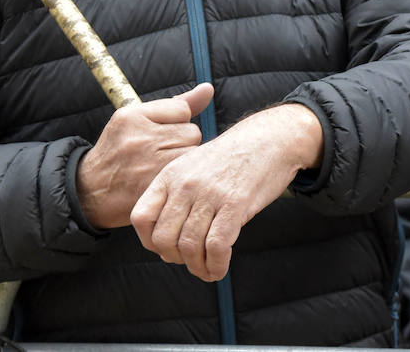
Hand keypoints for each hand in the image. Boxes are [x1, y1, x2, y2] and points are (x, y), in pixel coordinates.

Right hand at [76, 82, 214, 229]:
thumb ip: (175, 105)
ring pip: (193, 155)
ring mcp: (147, 165)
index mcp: (132, 116)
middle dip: (184, 144)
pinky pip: (185, 177)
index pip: (182, 110)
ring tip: (166, 167)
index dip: (178, 123)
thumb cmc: (120, 151)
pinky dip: (181, 180)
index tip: (163, 135)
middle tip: (164, 153)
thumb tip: (208, 88)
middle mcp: (138, 138)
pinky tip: (167, 181)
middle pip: (192, 133)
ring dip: (185, 162)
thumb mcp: (136, 120)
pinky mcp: (154, 188)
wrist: (91, 191)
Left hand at [130, 103, 322, 281]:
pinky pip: (217, 246)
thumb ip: (176, 200)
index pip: (141, 217)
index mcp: (170, 175)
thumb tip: (164, 245)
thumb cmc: (231, 160)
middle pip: (163, 238)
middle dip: (175, 259)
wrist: (268, 139)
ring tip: (207, 270)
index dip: (149, 241)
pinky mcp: (235, 203)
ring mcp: (209, 193)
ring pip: (189, 246)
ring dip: (197, 267)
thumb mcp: (192, 169)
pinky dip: (216, 265)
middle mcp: (185, 184)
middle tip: (190, 261)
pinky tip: (219, 268)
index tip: (165, 249)